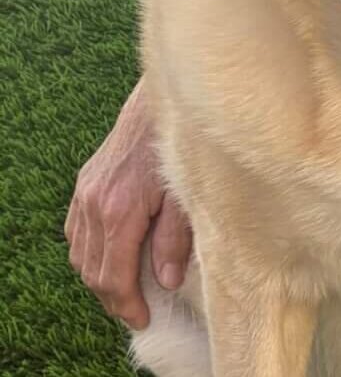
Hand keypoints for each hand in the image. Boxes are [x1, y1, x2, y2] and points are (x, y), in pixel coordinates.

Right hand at [64, 81, 190, 329]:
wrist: (162, 101)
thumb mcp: (187, 195)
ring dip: (99, 275)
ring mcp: (85, 193)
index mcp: (120, 211)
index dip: (126, 304)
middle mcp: (94, 205)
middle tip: (136, 310)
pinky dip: (89, 250)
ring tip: (126, 287)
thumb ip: (175, 240)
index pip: (114, 276)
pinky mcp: (85, 182)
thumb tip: (165, 281)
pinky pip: (76, 230)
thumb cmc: (181, 145)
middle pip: (93, 270)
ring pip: (81, 253)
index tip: (143, 318)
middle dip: (113, 297)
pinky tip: (110, 255)